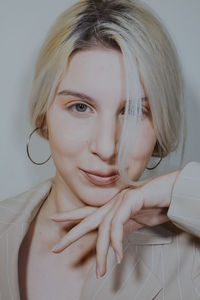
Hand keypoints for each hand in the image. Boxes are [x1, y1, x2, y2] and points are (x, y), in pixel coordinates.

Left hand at [51, 169, 180, 276]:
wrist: (168, 192)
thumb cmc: (152, 205)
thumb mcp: (134, 220)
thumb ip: (122, 227)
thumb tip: (113, 242)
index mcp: (111, 206)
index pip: (87, 212)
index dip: (71, 215)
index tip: (55, 218)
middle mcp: (112, 203)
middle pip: (87, 220)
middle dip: (71, 235)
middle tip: (56, 248)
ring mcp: (119, 201)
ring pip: (104, 229)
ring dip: (103, 252)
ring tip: (101, 271)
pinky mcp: (129, 201)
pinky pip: (118, 225)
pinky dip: (117, 242)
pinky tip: (118, 256)